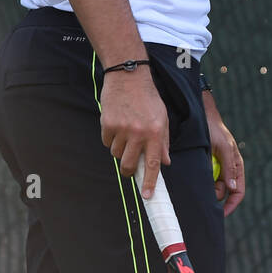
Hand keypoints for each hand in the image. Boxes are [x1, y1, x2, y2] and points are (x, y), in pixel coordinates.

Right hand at [100, 67, 170, 197]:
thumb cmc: (148, 98)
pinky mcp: (107, 124)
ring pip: (117, 154)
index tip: (147, 196)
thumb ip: (163, 142)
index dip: (150, 182)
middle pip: (129, 165)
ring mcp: (122, 129)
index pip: (153, 164)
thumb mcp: (163, 118)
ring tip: (126, 132)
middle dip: (130, 170)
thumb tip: (165, 163)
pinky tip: (117, 124)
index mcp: (155, 132)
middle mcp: (139, 133)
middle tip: (131, 166)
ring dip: (121, 149)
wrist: (128, 76)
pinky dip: (111, 138)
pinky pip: (107, 142)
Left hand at [202, 91, 243, 216]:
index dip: (231, 205)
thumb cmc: (215, 130)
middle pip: (223, 192)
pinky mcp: (204, 165)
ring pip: (212, 187)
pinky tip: (193, 179)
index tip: (221, 214)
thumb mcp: (223, 148)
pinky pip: (203, 179)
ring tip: (196, 181)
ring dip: (205, 188)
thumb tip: (233, 188)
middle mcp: (227, 169)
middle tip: (202, 193)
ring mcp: (216, 168)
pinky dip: (200, 182)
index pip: (238, 192)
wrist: (200, 116)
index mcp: (236, 166)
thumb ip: (229, 167)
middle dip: (214, 196)